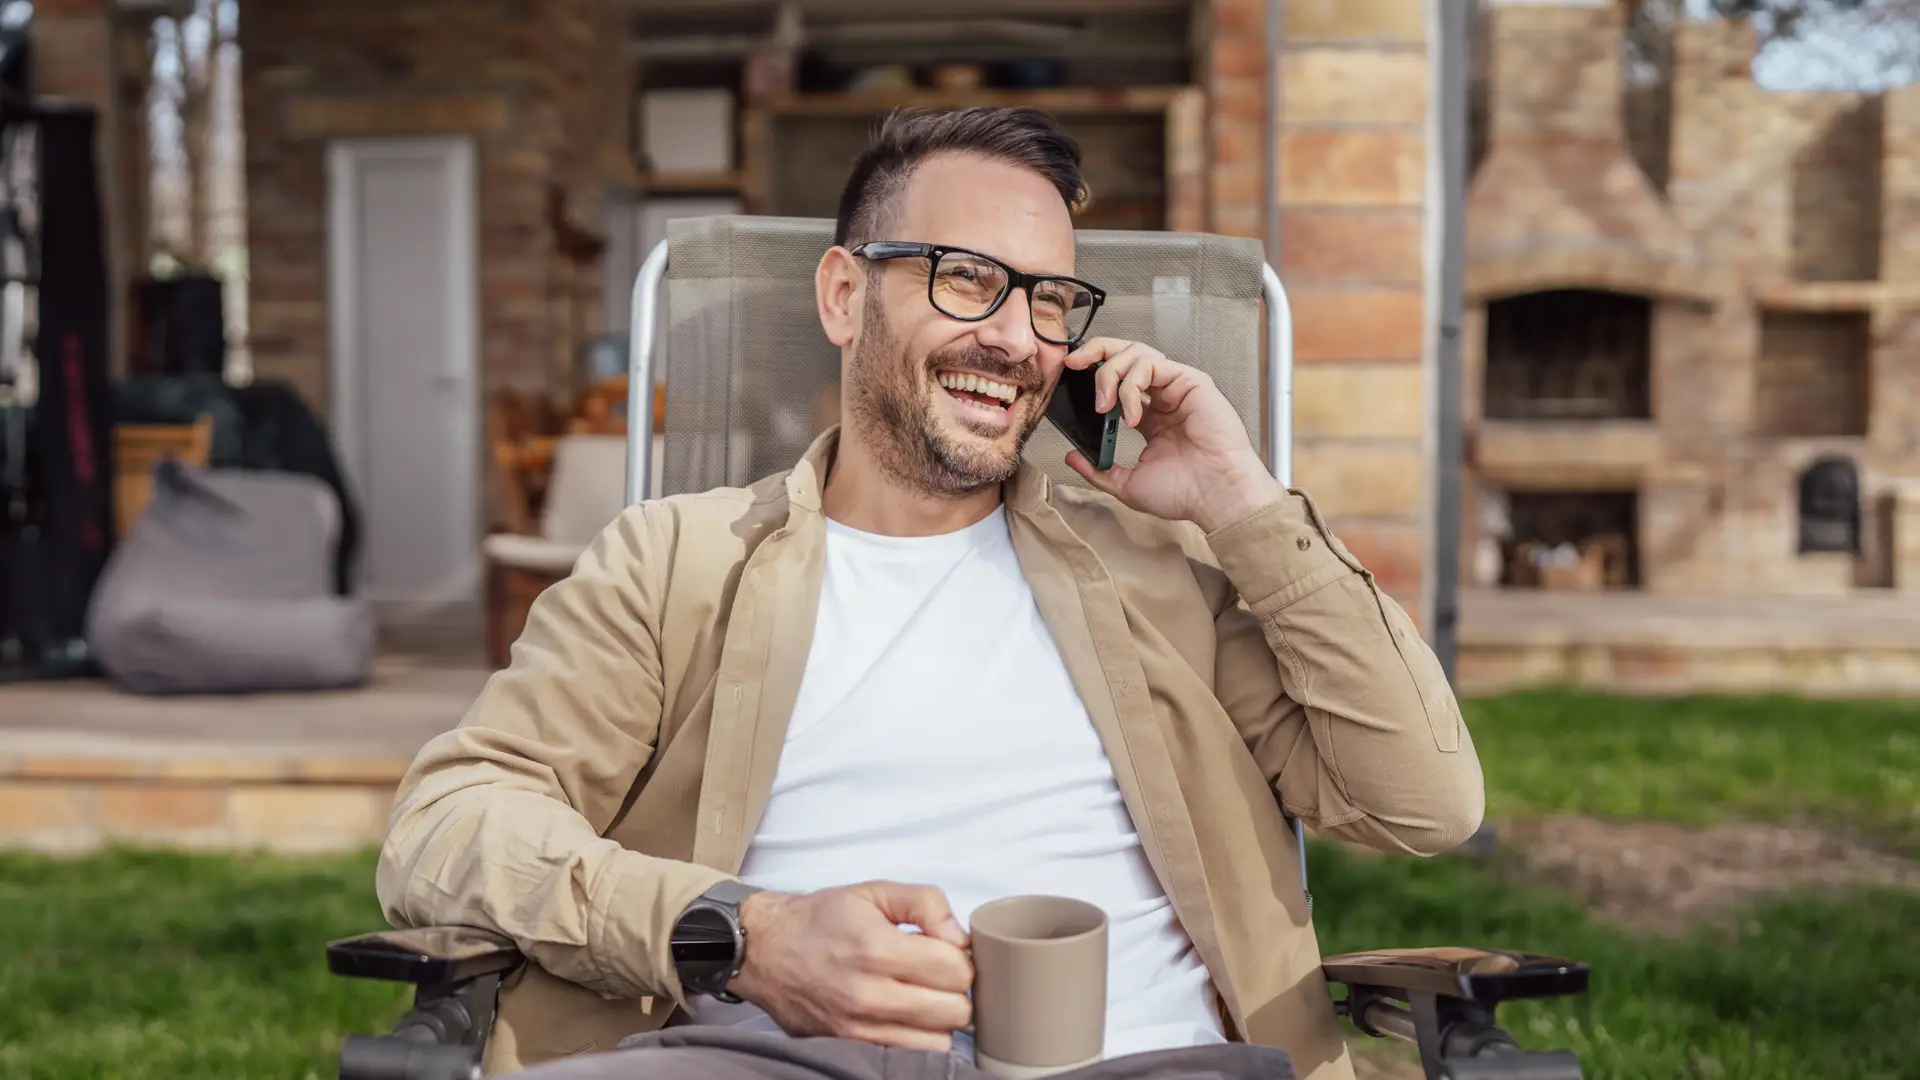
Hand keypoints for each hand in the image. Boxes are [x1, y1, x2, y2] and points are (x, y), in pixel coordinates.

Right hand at [726, 881, 973, 1051]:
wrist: (765, 949)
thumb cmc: (820, 919)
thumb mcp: (874, 891)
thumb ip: (925, 903)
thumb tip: (959, 936)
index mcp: (878, 948)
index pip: (956, 970)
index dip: (961, 958)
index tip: (946, 951)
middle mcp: (869, 994)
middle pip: (955, 1010)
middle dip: (955, 990)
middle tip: (938, 975)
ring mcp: (859, 1028)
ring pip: (938, 1041)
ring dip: (939, 1019)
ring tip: (922, 997)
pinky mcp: (849, 1046)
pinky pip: (906, 1055)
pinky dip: (916, 1038)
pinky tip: (905, 1016)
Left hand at [1060, 338, 1284, 532]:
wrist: (1214, 496)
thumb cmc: (1183, 492)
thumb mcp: (1127, 484)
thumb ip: (1098, 469)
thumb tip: (1071, 457)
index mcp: (1149, 416)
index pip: (1118, 379)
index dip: (1093, 371)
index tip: (1069, 375)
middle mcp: (1162, 397)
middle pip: (1126, 354)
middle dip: (1095, 352)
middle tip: (1074, 364)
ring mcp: (1176, 387)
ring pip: (1136, 353)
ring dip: (1111, 374)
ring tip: (1105, 407)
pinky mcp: (1190, 381)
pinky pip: (1152, 364)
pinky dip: (1132, 385)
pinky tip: (1132, 415)